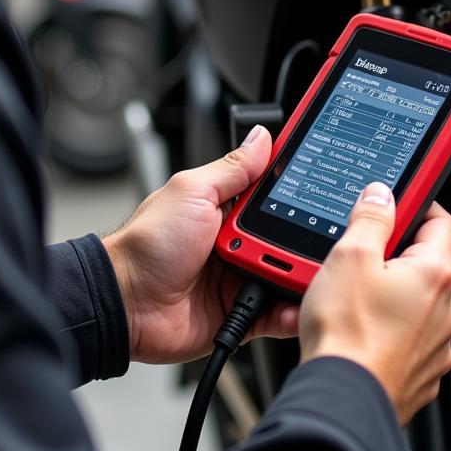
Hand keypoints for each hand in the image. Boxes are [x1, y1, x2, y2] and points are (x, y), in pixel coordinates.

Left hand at [103, 126, 298, 363]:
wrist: (125, 303)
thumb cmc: (147, 244)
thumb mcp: (193, 192)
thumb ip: (233, 169)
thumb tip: (262, 137)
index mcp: (227, 208)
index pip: (274, 194)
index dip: (298, 190)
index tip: (325, 180)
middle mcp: (238, 241)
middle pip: (289, 236)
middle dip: (306, 237)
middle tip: (320, 235)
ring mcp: (240, 277)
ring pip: (287, 274)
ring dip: (300, 273)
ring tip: (308, 270)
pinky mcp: (241, 313)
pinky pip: (276, 313)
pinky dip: (291, 311)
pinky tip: (298, 303)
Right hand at [299, 183, 450, 425]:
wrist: (342, 400)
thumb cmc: (348, 334)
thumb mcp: (350, 256)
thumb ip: (370, 218)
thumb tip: (381, 195)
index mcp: (435, 274)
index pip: (443, 223)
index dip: (421, 206)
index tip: (399, 204)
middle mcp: (447, 311)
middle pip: (425, 265)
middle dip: (393, 257)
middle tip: (358, 257)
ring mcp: (436, 346)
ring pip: (414, 305)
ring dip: (388, 296)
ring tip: (348, 299)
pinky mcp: (420, 373)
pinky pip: (406, 339)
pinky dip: (385, 331)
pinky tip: (355, 331)